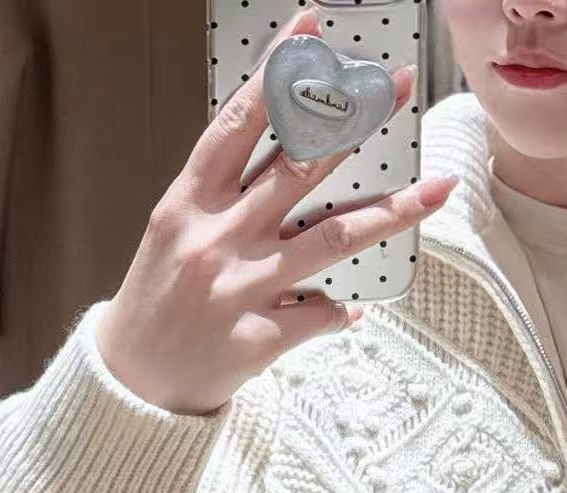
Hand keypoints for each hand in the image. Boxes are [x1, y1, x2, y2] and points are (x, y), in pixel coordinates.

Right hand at [94, 8, 457, 415]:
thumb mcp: (177, 232)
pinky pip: (322, 315)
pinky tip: (356, 309)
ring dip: (390, 211)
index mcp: (189, 202)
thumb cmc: (157, 301)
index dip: (278, 72)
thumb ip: (225, 198)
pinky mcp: (259, 338)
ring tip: (435, 190)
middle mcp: (216, 237)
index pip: (239, 121)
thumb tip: (291, 168)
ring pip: (331, 237)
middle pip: (299, 167)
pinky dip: (343, 311)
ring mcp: (240, 288)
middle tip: (396, 85)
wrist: (130, 382)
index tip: (313, 29)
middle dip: (354, 121)